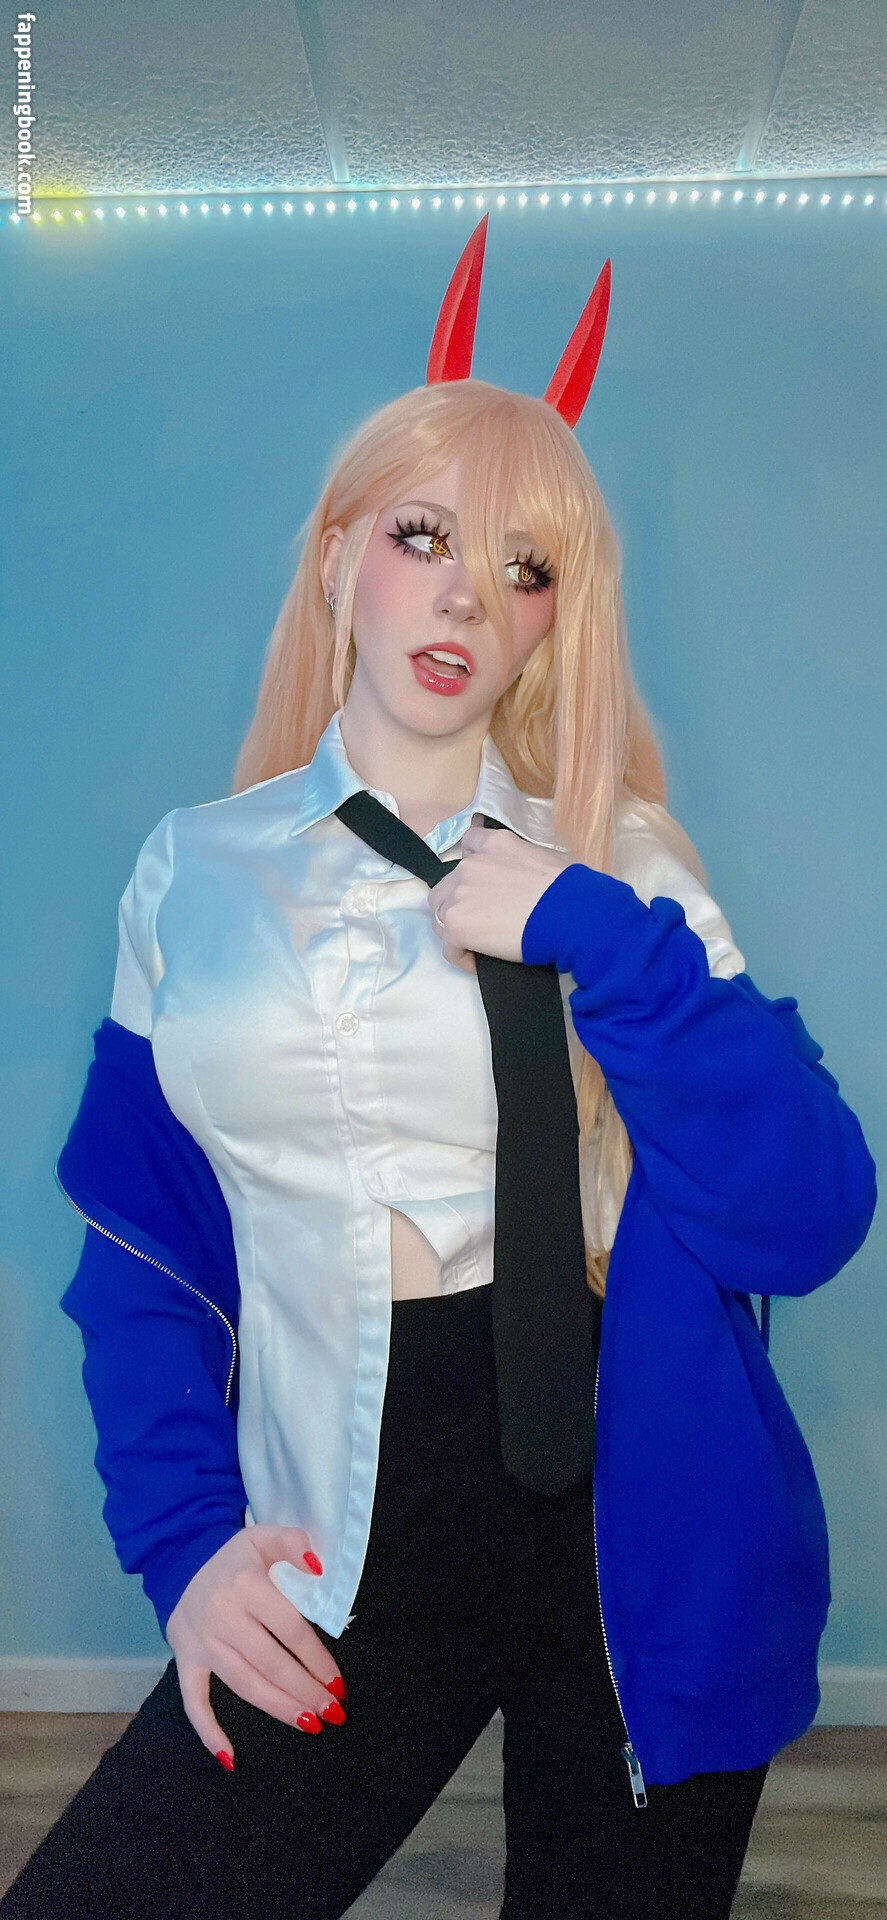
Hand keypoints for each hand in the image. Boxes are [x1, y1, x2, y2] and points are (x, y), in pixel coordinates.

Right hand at [165, 1526, 345, 1767]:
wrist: (182, 1564)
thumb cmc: (236, 1559)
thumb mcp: (265, 1536)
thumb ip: (295, 1543)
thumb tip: (318, 1567)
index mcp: (246, 1585)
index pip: (289, 1629)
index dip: (316, 1659)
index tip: (338, 1683)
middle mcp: (223, 1616)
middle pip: (270, 1662)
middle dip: (305, 1691)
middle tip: (332, 1712)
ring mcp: (202, 1643)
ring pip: (244, 1684)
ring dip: (277, 1708)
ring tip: (308, 1724)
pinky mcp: (186, 1661)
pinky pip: (194, 1701)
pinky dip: (209, 1732)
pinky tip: (230, 1758)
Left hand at [427, 817, 572, 974]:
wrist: (568, 913)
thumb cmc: (569, 889)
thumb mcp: (545, 858)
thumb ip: (523, 862)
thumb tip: (527, 879)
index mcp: (494, 844)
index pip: (468, 845)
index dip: (471, 867)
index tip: (481, 883)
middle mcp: (470, 865)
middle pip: (446, 887)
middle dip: (458, 903)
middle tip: (481, 921)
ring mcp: (460, 894)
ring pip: (440, 916)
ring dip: (455, 930)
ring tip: (477, 944)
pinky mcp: (457, 925)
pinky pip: (449, 947)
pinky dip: (461, 956)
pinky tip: (479, 962)